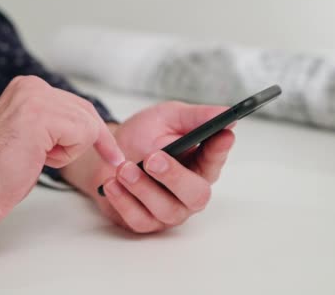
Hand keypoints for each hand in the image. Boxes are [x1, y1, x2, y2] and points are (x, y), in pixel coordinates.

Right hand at [0, 76, 123, 241]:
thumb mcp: (31, 136)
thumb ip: (53, 124)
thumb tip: (86, 127)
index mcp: (27, 87)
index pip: (78, 104)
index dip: (96, 131)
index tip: (113, 152)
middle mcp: (31, 85)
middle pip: (87, 112)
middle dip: (96, 140)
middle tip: (110, 160)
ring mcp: (34, 97)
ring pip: (87, 124)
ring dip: (70, 151)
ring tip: (37, 157)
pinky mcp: (39, 116)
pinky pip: (83, 135)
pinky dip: (66, 155)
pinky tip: (38, 158)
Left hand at [62, 101, 234, 232]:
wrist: (109, 154)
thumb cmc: (144, 136)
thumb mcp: (168, 117)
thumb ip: (195, 117)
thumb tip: (225, 112)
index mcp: (201, 165)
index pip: (216, 160)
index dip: (219, 150)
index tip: (221, 135)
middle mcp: (189, 192)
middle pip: (196, 196)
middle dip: (175, 177)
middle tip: (153, 158)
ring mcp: (168, 210)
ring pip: (166, 210)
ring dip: (143, 188)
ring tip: (124, 168)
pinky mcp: (144, 221)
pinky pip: (138, 219)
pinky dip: (124, 202)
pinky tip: (112, 183)